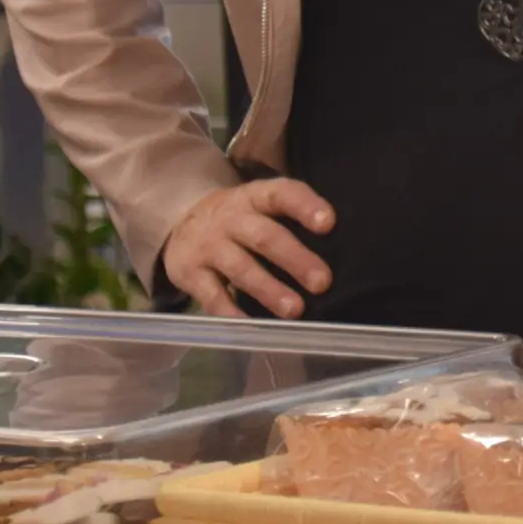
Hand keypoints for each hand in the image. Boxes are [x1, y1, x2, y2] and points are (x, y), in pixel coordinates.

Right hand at [163, 178, 334, 319]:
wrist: (180, 221)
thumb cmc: (240, 219)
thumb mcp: (260, 206)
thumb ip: (291, 220)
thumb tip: (342, 250)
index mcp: (255, 197)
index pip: (281, 195)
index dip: (304, 206)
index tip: (328, 223)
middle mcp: (231, 219)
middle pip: (264, 237)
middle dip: (295, 259)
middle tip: (322, 282)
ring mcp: (208, 246)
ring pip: (241, 268)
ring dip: (269, 290)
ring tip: (295, 310)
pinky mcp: (189, 273)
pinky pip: (212, 296)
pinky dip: (233, 314)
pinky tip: (255, 328)